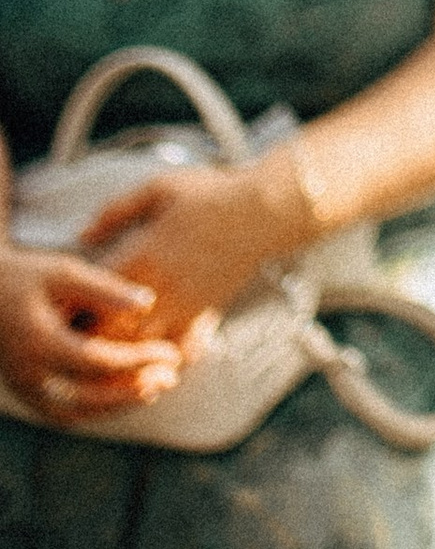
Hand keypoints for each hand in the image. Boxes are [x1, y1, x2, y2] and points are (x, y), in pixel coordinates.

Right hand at [0, 239, 186, 418]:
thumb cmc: (28, 275)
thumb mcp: (64, 272)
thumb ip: (105, 289)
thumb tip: (148, 304)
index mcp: (39, 341)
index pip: (98, 362)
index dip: (138, 360)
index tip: (171, 352)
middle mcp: (27, 373)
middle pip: (88, 398)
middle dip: (133, 391)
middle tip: (172, 377)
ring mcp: (22, 388)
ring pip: (74, 414)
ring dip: (116, 406)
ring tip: (155, 389)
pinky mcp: (23, 392)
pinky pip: (61, 414)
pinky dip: (94, 410)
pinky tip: (123, 395)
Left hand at [84, 160, 304, 353]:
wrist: (263, 211)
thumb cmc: (211, 194)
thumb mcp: (158, 188)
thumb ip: (115, 211)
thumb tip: (82, 234)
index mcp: (141, 257)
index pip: (91, 296)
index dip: (70, 307)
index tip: (56, 309)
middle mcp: (159, 290)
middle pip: (109, 334)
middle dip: (88, 339)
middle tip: (72, 338)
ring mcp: (183, 306)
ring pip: (140, 350)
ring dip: (120, 355)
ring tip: (104, 355)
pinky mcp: (203, 314)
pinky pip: (176, 351)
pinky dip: (160, 360)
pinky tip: (150, 357)